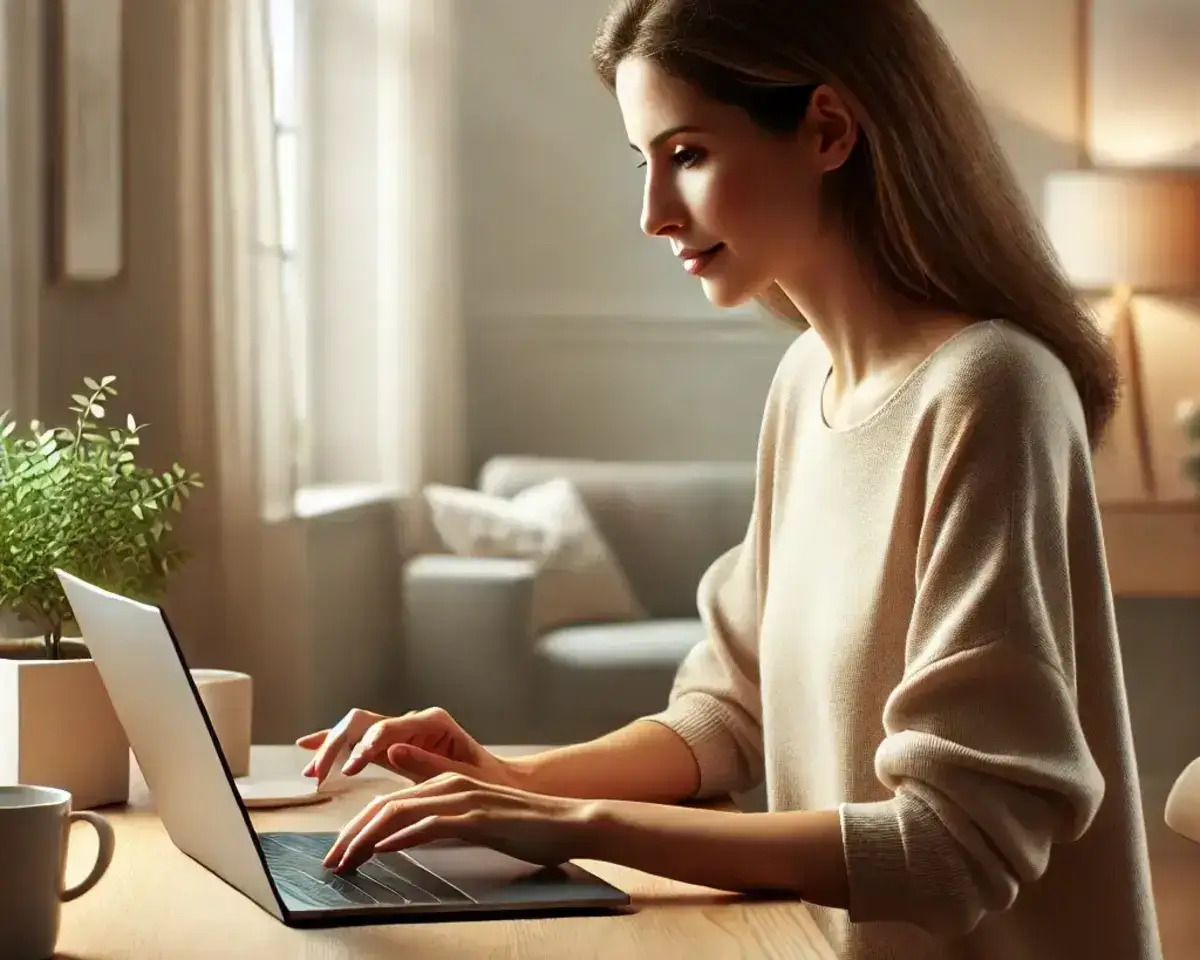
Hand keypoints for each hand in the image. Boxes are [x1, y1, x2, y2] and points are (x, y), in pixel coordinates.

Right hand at [295, 706, 522, 788]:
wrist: (497, 782)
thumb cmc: (485, 780)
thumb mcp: (462, 776)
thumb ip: (426, 763)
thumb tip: (391, 751)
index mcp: (432, 723)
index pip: (386, 728)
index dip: (364, 747)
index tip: (348, 770)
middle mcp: (414, 721)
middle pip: (363, 721)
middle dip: (336, 744)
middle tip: (318, 773)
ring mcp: (402, 731)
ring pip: (356, 728)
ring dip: (330, 745)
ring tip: (311, 770)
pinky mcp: (394, 746)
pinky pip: (359, 739)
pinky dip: (336, 743)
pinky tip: (311, 746)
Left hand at [322, 773, 597, 873]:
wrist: (569, 822)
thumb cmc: (525, 827)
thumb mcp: (475, 819)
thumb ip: (438, 821)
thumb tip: (399, 834)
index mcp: (446, 783)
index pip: (389, 803)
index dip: (357, 828)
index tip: (339, 854)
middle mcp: (450, 784)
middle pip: (385, 806)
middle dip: (351, 835)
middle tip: (330, 863)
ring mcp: (463, 799)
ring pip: (400, 812)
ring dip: (367, 838)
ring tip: (347, 861)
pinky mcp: (477, 817)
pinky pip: (431, 825)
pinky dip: (403, 837)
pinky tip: (385, 850)